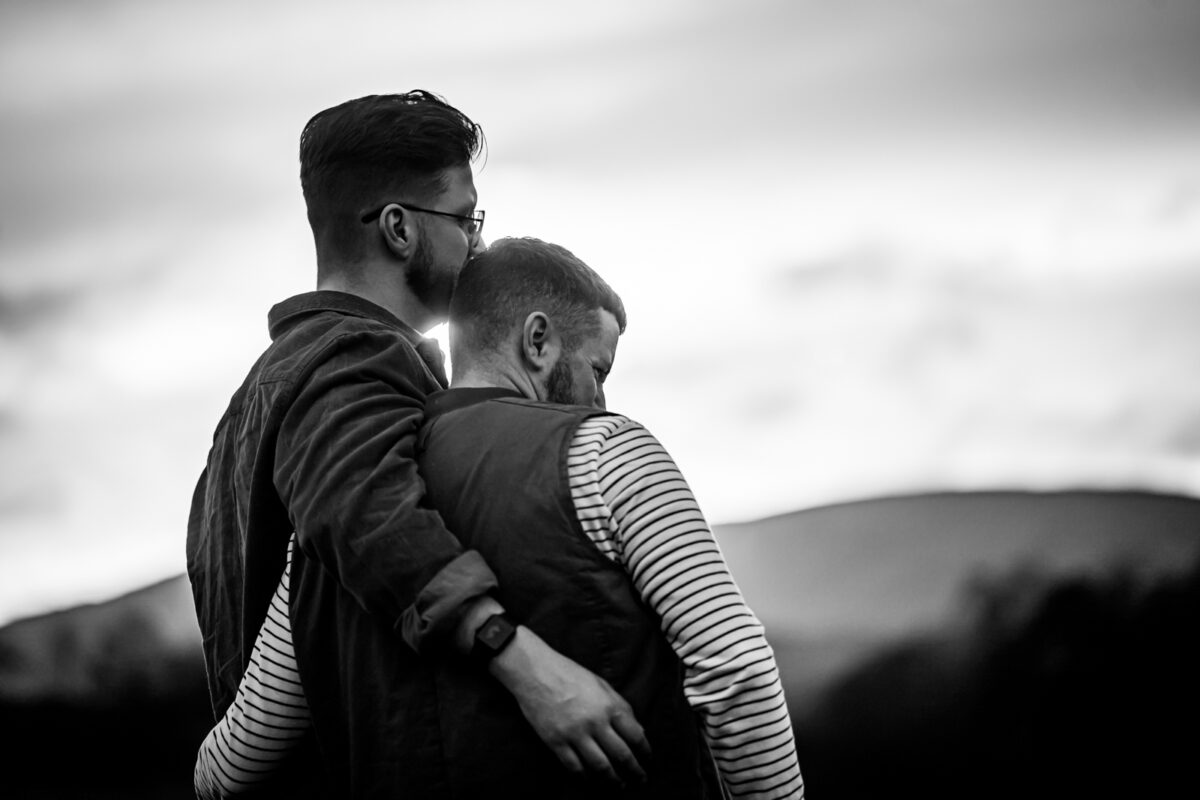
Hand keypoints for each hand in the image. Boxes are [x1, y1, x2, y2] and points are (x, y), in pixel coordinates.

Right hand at [488, 625, 650, 786]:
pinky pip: (574, 767)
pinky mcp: (556, 742)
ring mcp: (575, 734)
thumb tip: (637, 730)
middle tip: (641, 780)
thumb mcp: (601, 684)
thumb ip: (620, 707)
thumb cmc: (570, 673)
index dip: (645, 752)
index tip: (648, 760)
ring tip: (620, 786)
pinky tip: (591, 781)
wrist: (535, 671)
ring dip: (613, 780)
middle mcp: (595, 722)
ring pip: (600, 766)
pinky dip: (585, 778)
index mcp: (610, 705)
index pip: (636, 736)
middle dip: (634, 771)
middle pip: (621, 755)